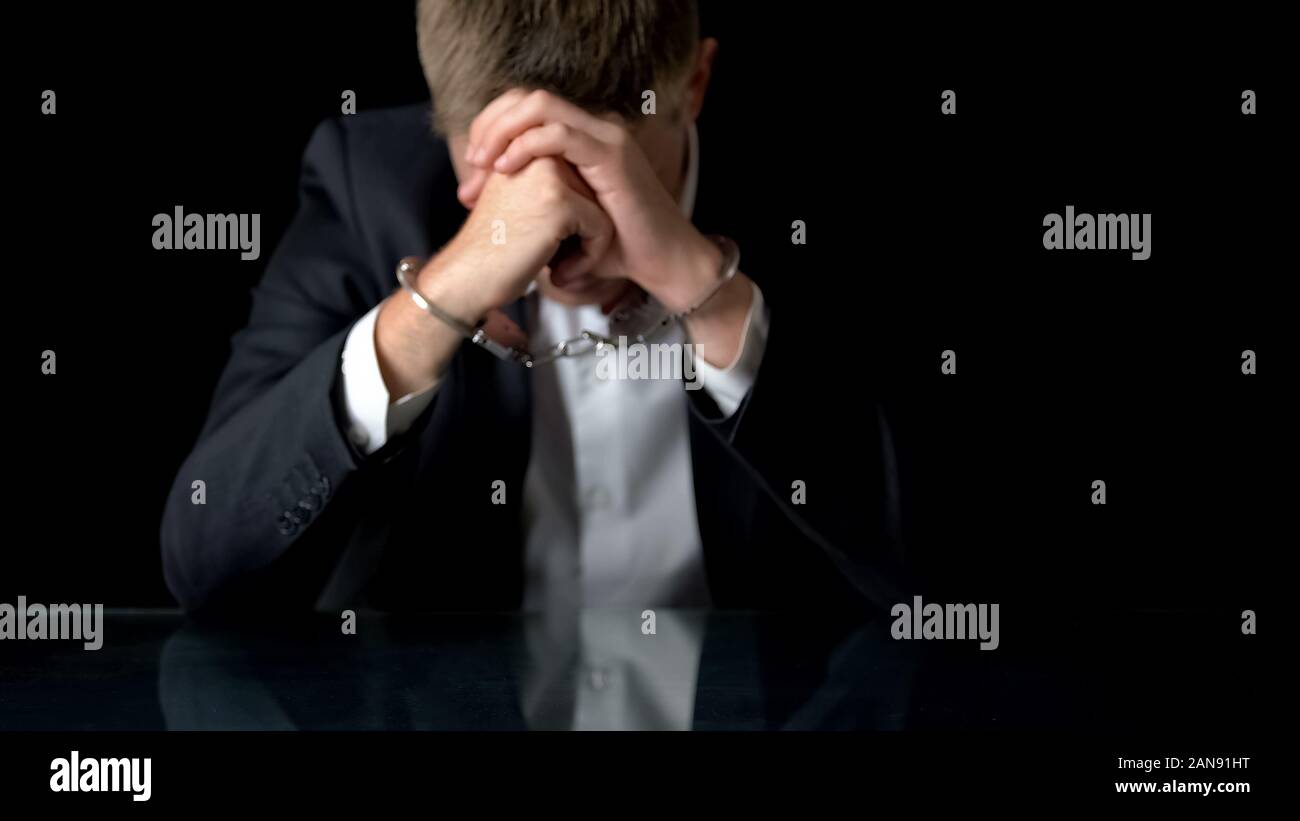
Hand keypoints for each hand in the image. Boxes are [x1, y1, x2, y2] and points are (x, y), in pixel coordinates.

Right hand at [372, 156, 611, 397]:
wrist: (464, 277)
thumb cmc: (490, 249)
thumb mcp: (515, 199)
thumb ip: (543, 184)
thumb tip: (586, 187)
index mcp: (525, 146)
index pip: (579, 179)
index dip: (572, 219)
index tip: (545, 246)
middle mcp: (537, 151)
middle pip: (593, 192)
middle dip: (582, 231)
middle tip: (554, 258)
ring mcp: (549, 173)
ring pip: (601, 209)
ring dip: (587, 246)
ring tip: (557, 267)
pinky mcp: (561, 200)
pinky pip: (602, 228)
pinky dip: (589, 257)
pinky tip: (559, 274)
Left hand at [458, 89, 722, 313]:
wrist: (661, 263)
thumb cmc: (616, 248)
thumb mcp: (562, 217)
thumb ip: (530, 199)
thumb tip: (482, 199)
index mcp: (582, 137)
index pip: (525, 107)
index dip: (490, 128)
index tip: (470, 169)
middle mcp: (594, 127)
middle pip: (526, 98)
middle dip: (489, 125)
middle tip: (470, 163)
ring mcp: (605, 136)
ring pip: (539, 105)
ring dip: (501, 131)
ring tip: (481, 164)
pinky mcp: (612, 154)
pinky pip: (559, 133)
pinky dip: (525, 146)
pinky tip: (505, 169)